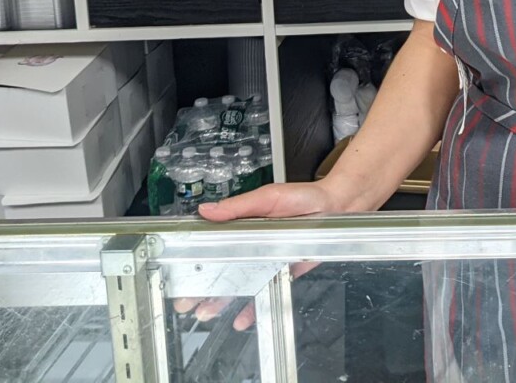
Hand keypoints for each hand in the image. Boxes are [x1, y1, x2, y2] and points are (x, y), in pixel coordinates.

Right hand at [174, 182, 339, 328]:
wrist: (336, 207)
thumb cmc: (303, 198)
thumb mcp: (268, 197)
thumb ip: (239, 206)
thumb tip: (207, 210)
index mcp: (242, 225)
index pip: (213, 245)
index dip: (195, 259)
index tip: (180, 272)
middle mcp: (251, 244)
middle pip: (221, 268)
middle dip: (201, 286)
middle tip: (185, 301)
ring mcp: (266, 259)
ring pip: (239, 283)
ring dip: (221, 300)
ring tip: (205, 313)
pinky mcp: (283, 270)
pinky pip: (264, 291)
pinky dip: (252, 307)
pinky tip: (241, 319)